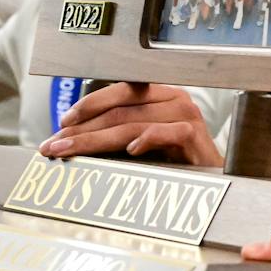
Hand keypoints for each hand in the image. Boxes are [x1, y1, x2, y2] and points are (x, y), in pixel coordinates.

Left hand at [44, 82, 220, 164]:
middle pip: (119, 109)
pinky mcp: (194, 134)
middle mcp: (173, 99)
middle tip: (54, 144)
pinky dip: (146, 139)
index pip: (119, 92)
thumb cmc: (178, 160)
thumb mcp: (144, 142)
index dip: (88, 105)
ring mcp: (185, 115)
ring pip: (132, 122)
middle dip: (81, 128)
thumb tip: (72, 138)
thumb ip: (118, 133)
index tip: (61, 123)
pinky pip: (166, 132)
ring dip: (95, 139)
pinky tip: (129, 150)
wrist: (216, 178)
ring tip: (69, 151)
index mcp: (161, 95)